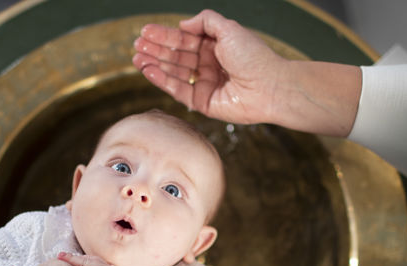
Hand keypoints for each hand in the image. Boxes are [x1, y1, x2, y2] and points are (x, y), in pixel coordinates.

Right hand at [133, 9, 285, 125]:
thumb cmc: (254, 57)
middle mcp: (208, 65)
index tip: (145, 32)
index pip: (184, 40)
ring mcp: (204, 84)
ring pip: (174, 73)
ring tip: (137, 58)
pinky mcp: (202, 102)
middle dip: (155, 50)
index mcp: (215, 47)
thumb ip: (205, 21)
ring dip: (154, 65)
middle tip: (136, 45)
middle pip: (175, 56)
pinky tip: (149, 71)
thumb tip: (182, 25)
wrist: (270, 86)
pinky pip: (178, 90)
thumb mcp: (228, 29)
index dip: (164, 35)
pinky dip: (162, 81)